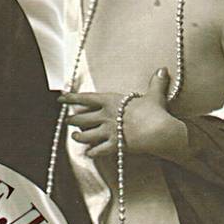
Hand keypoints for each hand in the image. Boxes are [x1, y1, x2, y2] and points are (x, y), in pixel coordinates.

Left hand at [61, 67, 176, 157]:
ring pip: (86, 135)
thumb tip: (163, 69)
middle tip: (66, 120)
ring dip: (78, 137)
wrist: (159, 131)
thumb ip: (156, 83)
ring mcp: (108, 132)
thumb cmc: (155, 111)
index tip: (60, 98)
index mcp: (111, 101)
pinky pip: (98, 151)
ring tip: (74, 137)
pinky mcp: (114, 146)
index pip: (86, 98)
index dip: (71, 98)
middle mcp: (106, 116)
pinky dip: (92, 152)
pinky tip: (88, 153)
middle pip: (82, 118)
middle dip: (72, 120)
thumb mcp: (154, 95)